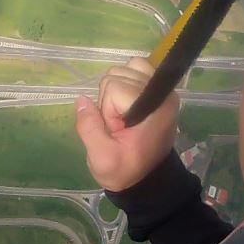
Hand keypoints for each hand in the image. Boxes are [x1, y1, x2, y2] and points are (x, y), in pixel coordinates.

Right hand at [74, 57, 178, 192]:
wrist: (147, 177)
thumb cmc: (126, 169)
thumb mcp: (102, 157)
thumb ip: (89, 127)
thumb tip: (81, 99)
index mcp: (153, 108)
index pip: (115, 88)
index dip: (107, 109)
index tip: (116, 131)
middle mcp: (162, 92)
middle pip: (118, 75)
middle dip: (110, 100)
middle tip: (119, 126)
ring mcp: (161, 88)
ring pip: (123, 69)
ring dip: (115, 91)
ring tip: (123, 117)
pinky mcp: (157, 87)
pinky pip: (135, 66)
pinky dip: (124, 80)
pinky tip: (126, 101)